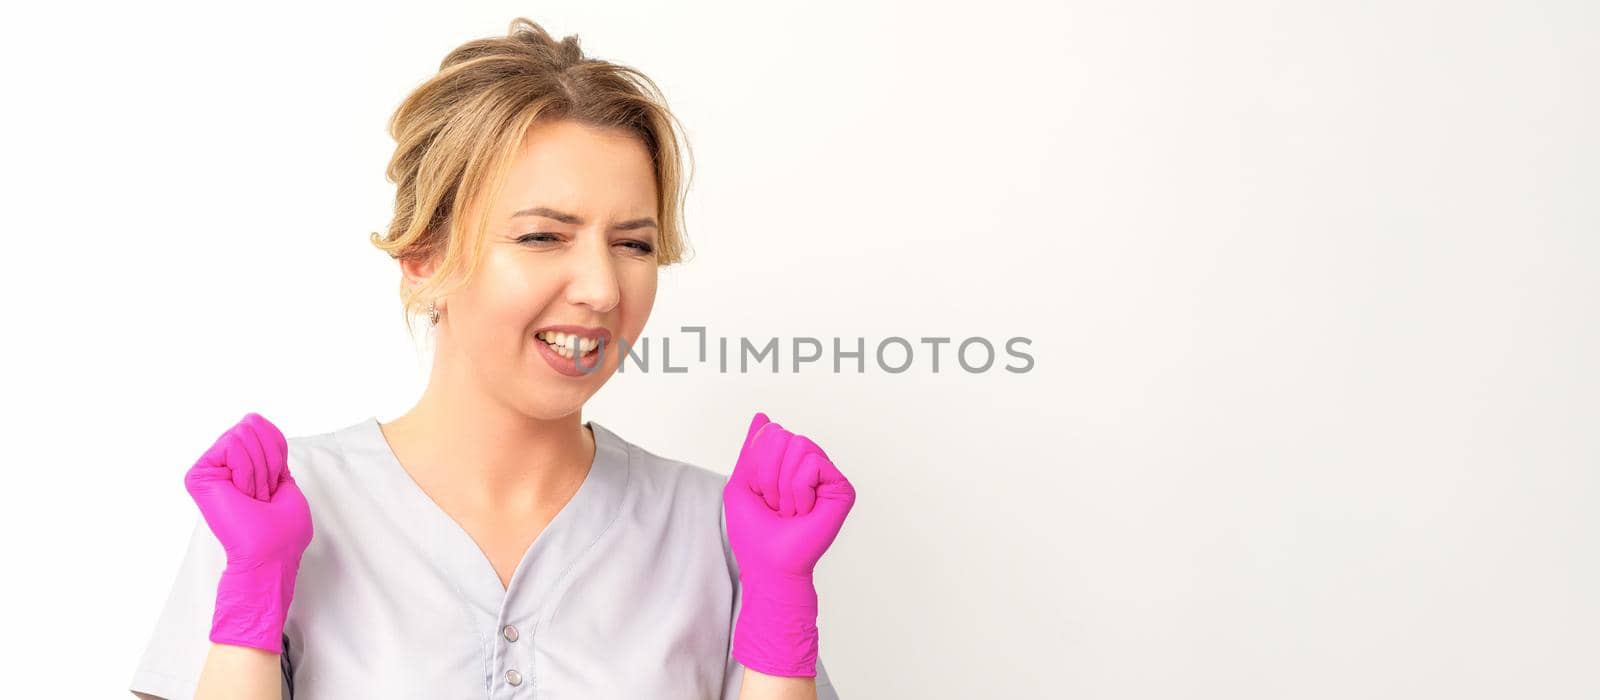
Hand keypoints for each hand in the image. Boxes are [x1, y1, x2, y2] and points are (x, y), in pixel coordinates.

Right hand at [183, 412, 312, 653]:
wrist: (269, 555)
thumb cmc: (282, 531)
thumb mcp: (285, 482)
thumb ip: (270, 454)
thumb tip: (254, 423)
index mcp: (242, 469)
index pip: (264, 428)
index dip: (278, 453)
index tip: (274, 486)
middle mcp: (223, 466)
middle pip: (253, 426)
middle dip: (269, 461)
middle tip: (262, 496)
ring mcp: (209, 469)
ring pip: (243, 434)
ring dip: (259, 470)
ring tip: (251, 499)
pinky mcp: (198, 475)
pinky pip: (232, 445)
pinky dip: (247, 470)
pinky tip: (241, 494)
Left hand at [723, 411, 856, 676]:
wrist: (770, 565)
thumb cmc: (755, 533)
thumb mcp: (741, 484)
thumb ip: (752, 450)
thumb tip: (762, 417)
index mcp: (787, 464)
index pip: (769, 433)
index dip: (756, 465)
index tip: (762, 495)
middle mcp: (809, 466)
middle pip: (782, 435)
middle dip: (768, 473)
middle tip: (776, 504)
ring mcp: (826, 476)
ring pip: (799, 444)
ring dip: (783, 484)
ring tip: (791, 509)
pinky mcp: (841, 488)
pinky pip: (813, 463)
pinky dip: (799, 489)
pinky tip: (805, 510)